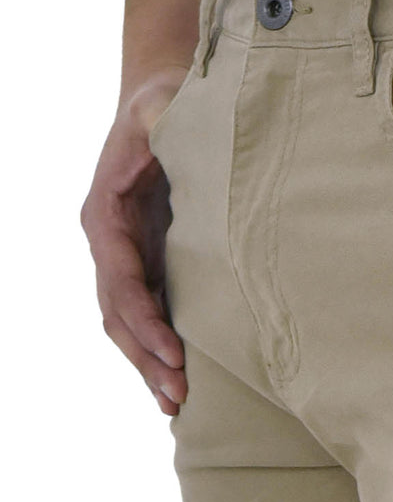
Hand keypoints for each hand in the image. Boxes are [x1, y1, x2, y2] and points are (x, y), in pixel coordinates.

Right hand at [81, 65, 191, 413]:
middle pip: (118, 312)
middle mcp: (109, 240)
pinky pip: (146, 308)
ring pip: (127, 319)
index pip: (120, 279)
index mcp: (106, 213)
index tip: (174, 354)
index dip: (144, 320)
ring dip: (148, 361)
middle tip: (177, 397)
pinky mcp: (148, 256)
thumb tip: (169, 132)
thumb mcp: (164, 107)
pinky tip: (178, 375)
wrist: (160, 99)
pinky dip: (157, 342)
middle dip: (145, 356)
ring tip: (176, 402)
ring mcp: (126, 252)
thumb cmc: (165, 102)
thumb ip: (163, 124)